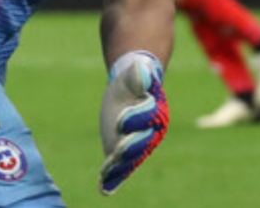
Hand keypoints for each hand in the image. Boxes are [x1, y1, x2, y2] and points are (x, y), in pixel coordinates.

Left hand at [98, 51, 169, 194]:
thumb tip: (143, 71)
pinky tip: (104, 188)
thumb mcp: (132, 76)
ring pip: (130, 158)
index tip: (120, 120)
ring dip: (120, 167)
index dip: (134, 119)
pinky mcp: (124, 152)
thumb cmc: (132, 81)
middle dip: (129, 148)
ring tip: (108, 173)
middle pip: (141, 142)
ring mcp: (137, 145)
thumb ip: (138, 77)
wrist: (129, 91)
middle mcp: (149, 133)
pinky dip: (113, 179)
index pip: (147, 118)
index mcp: (155, 113)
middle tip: (116, 152)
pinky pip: (120, 167)